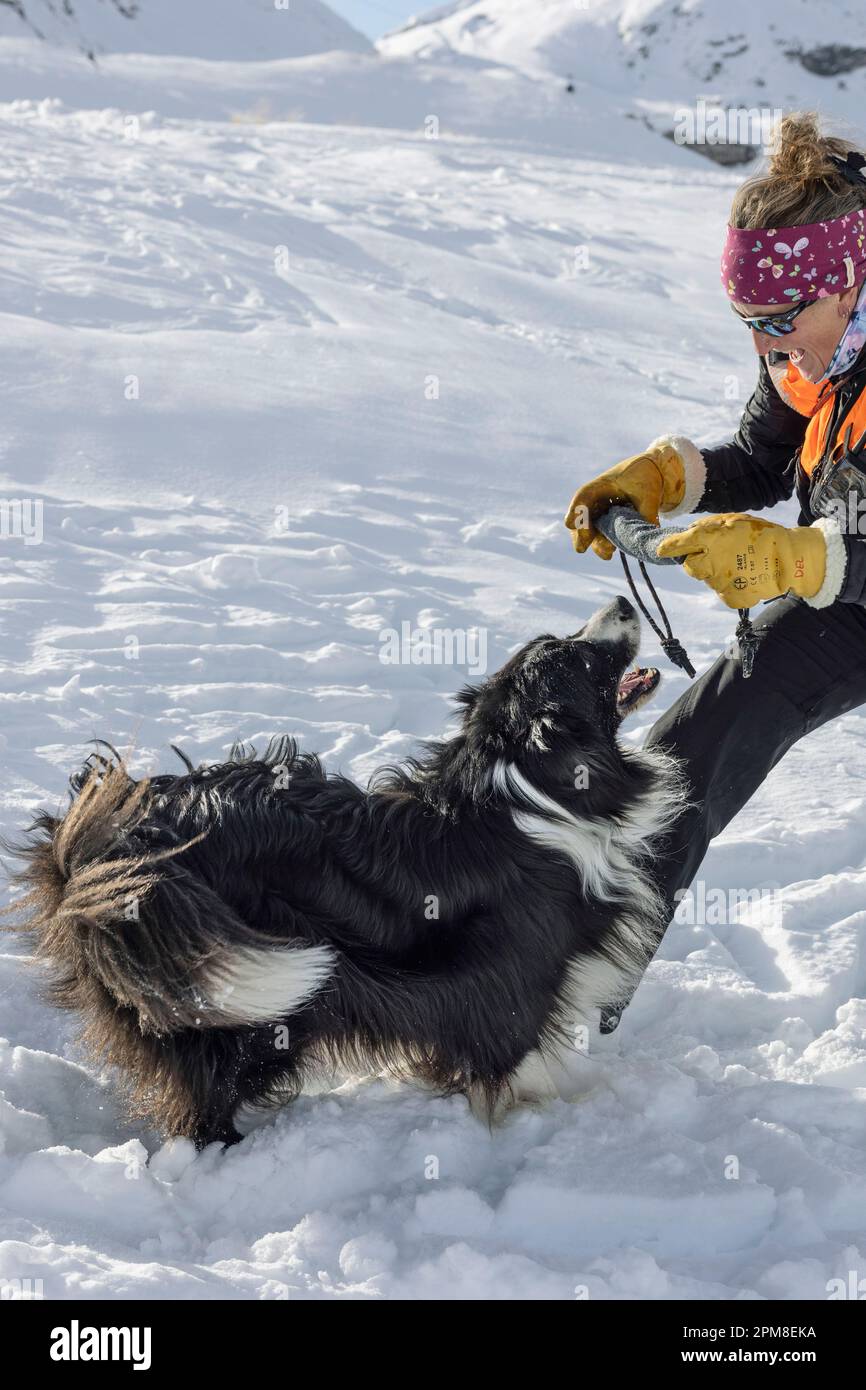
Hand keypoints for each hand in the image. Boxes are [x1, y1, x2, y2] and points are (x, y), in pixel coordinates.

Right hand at [564, 440, 686, 558]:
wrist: (650, 473)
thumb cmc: (645, 477)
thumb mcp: (649, 493)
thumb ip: (647, 513)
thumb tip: (646, 537)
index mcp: (602, 485)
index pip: (583, 497)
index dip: (576, 511)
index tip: (570, 524)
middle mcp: (596, 500)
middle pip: (581, 518)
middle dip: (580, 534)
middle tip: (581, 549)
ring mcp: (599, 512)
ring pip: (589, 531)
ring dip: (596, 543)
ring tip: (608, 554)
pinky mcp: (607, 523)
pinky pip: (600, 537)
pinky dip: (603, 545)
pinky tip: (609, 554)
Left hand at [656, 513, 826, 608]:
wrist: (791, 559)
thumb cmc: (761, 535)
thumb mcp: (734, 520)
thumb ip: (709, 526)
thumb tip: (689, 532)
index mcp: (711, 539)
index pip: (680, 545)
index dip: (669, 548)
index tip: (663, 550)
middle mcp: (712, 563)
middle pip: (690, 568)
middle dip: (698, 563)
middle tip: (716, 557)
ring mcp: (722, 583)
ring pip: (709, 580)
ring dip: (719, 574)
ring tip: (740, 565)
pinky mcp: (732, 599)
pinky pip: (724, 593)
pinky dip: (732, 587)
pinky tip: (745, 577)